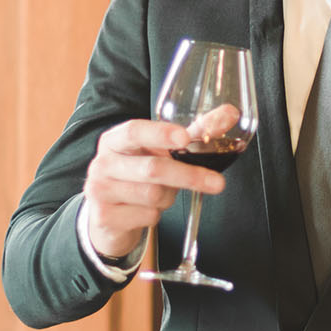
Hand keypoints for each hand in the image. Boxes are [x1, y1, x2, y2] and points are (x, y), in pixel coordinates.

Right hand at [83, 116, 229, 258]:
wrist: (108, 213)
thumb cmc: (140, 173)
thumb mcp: (161, 151)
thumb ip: (195, 132)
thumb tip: (231, 113)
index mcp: (115, 140)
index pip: (135, 131)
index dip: (161, 134)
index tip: (185, 138)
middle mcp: (102, 163)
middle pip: (153, 169)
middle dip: (189, 176)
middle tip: (218, 183)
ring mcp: (99, 191)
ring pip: (153, 195)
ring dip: (169, 197)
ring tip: (163, 193)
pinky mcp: (104, 217)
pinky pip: (147, 216)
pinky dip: (156, 215)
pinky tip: (146, 210)